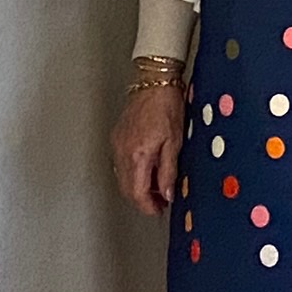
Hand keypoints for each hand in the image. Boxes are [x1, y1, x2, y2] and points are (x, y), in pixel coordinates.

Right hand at [114, 73, 184, 214]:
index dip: (148, 207)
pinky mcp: (116, 137)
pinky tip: (148, 168)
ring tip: (157, 185)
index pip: (137, 193)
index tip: (159, 210)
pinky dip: (133, 172)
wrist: (153, 81)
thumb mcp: (175, 142)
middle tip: (160, 202)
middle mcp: (122, 152)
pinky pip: (121, 164)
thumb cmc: (166, 105)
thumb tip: (166, 194)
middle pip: (126, 189)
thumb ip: (168, 171)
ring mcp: (117, 144)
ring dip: (137, 187)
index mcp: (137, 155)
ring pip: (122, 178)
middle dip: (142, 200)